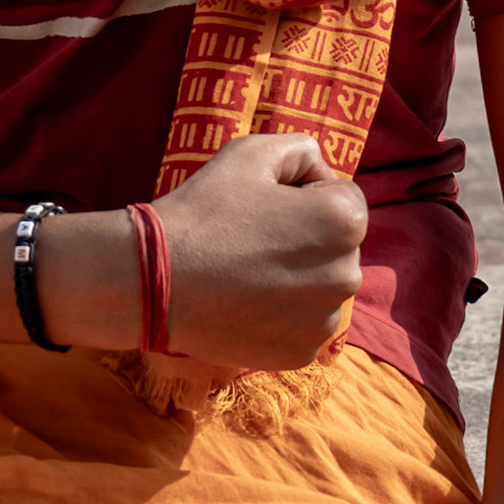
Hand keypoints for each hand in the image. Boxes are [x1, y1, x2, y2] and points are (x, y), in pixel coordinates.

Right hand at [151, 132, 365, 372]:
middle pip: (339, 245)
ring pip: (322, 286)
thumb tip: (322, 172)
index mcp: (344, 222)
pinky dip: (283, 314)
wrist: (156, 281)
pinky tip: (246, 301)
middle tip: (255, 237)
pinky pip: (303, 323)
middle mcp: (347, 276)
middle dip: (309, 237)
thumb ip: (301, 149)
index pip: (345, 197)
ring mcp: (325, 321)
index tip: (268, 205)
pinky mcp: (302, 354)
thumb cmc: (205, 210)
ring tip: (248, 269)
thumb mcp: (251, 152)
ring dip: (298, 276)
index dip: (306, 194)